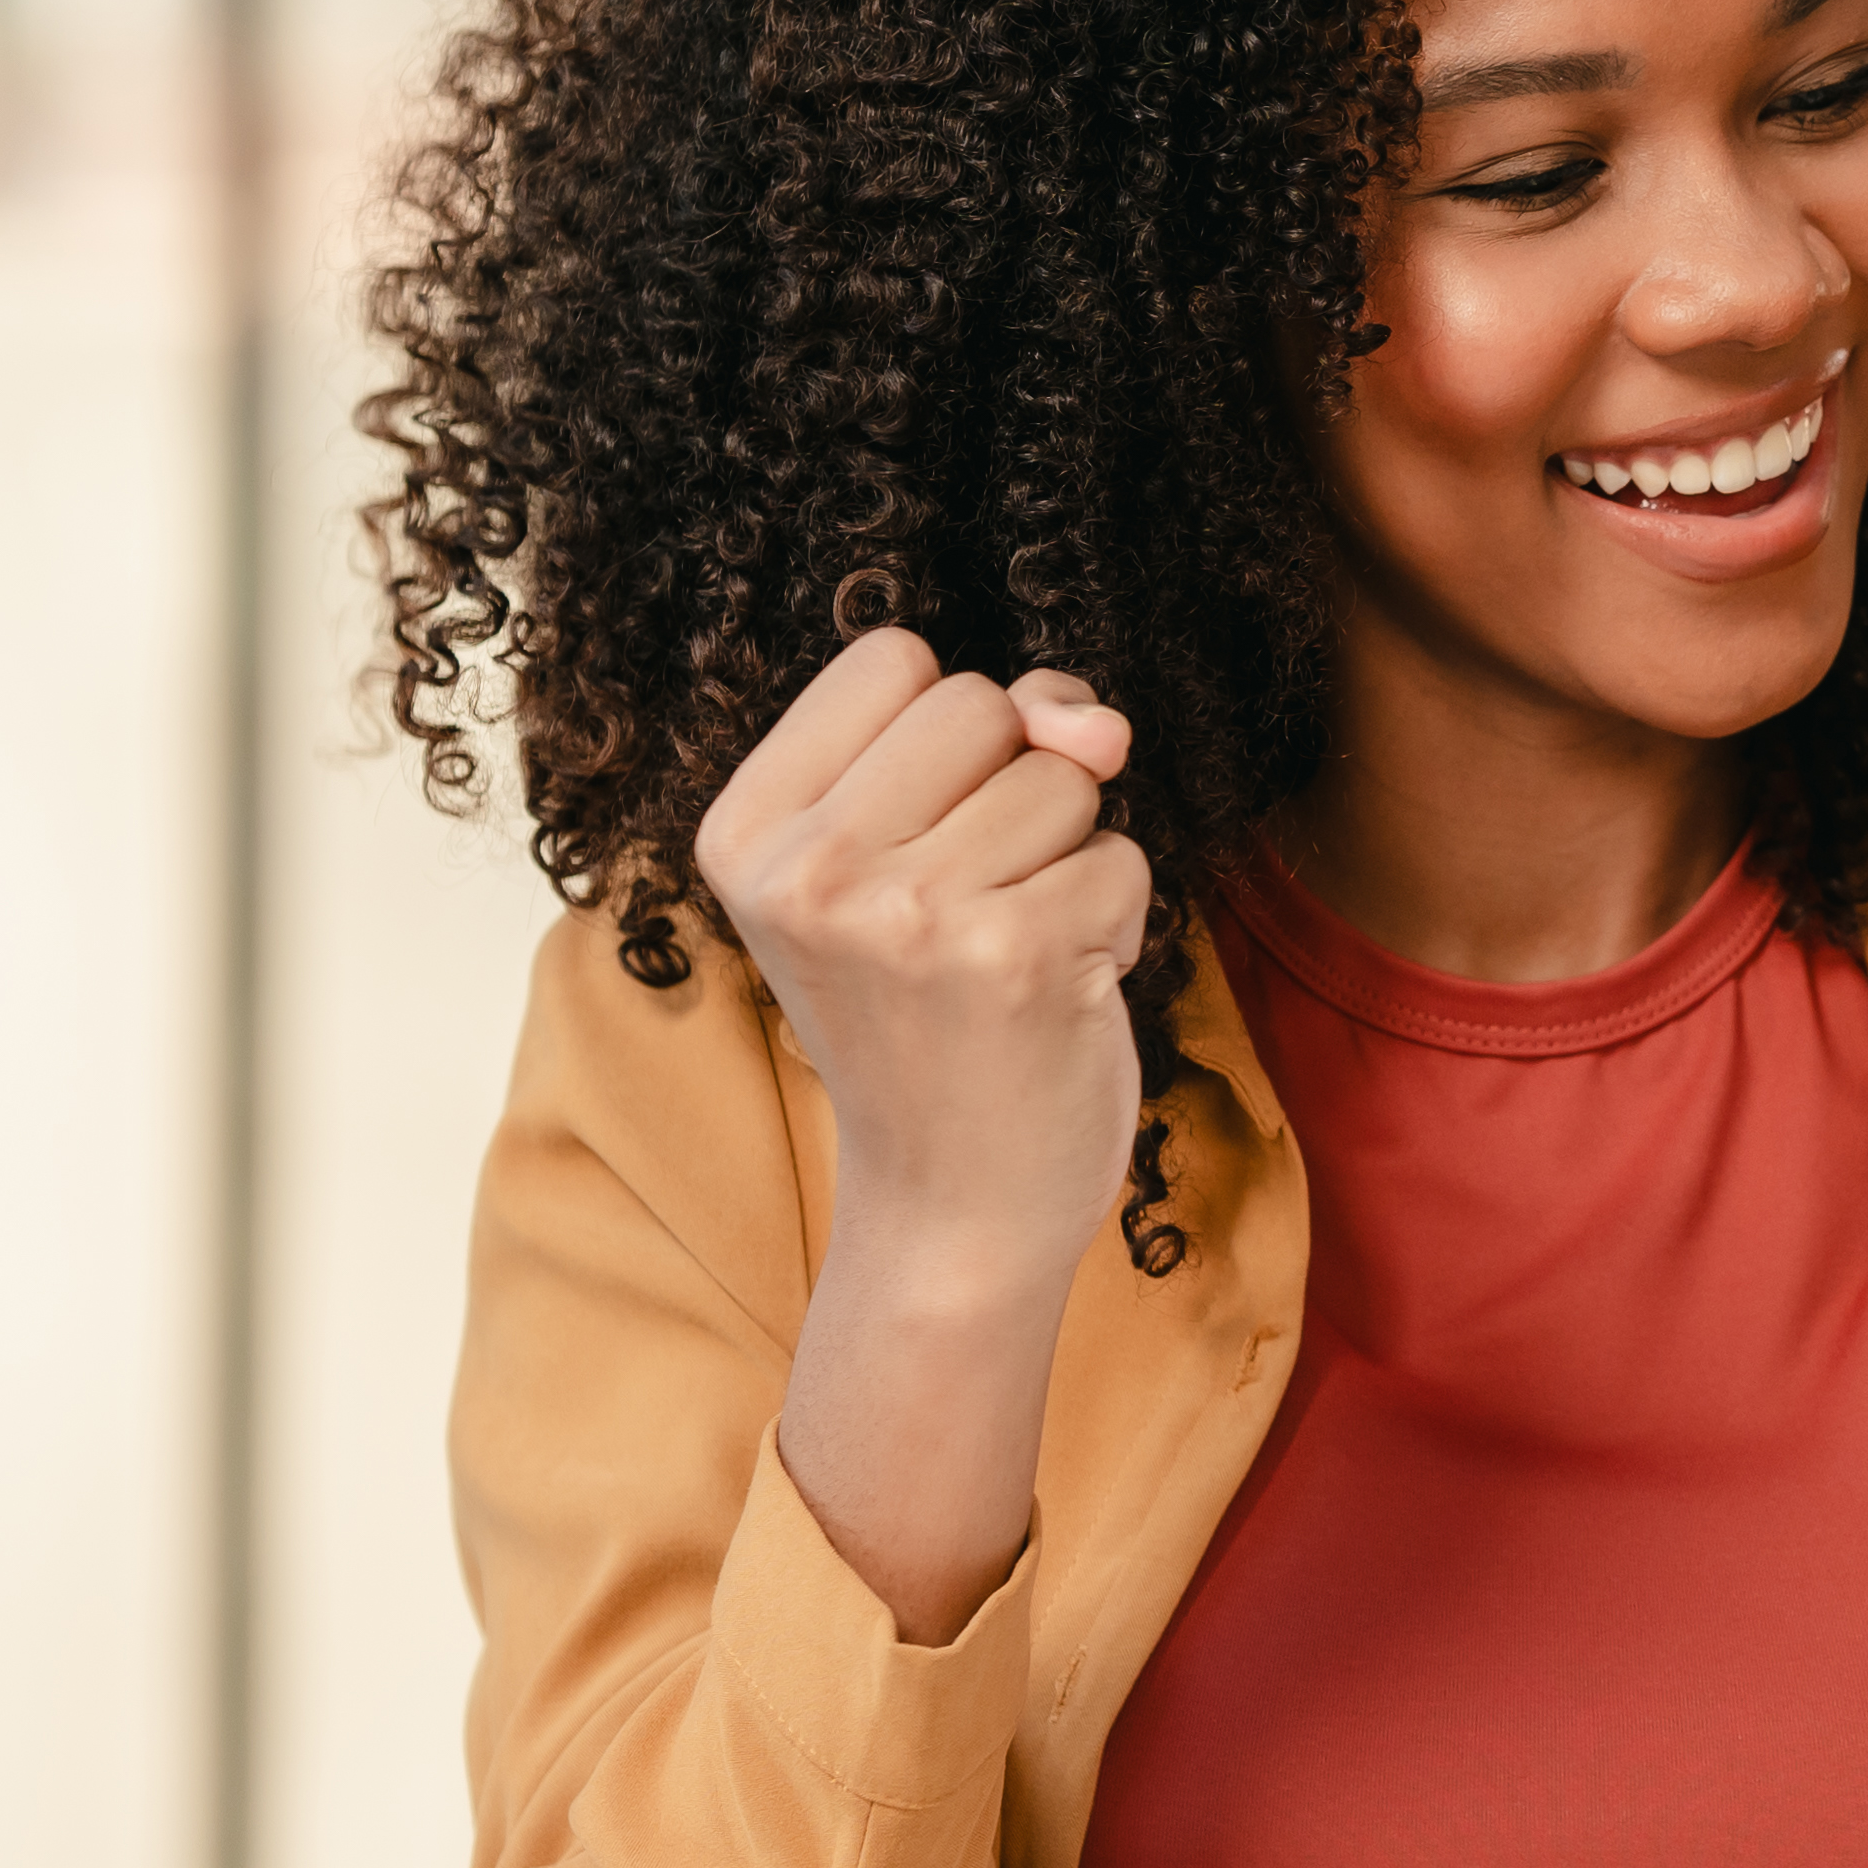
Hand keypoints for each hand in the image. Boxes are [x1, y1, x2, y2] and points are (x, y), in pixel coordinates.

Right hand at [694, 626, 1151, 1313]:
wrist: (951, 1209)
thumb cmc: (934, 1022)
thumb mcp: (909, 859)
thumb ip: (995, 736)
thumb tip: (1096, 724)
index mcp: (746, 831)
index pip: (894, 658)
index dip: (946, 737)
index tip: (915, 842)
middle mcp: (809, 869)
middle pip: (982, 703)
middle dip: (1013, 792)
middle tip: (969, 911)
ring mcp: (908, 914)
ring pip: (1064, 778)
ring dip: (1069, 862)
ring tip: (1009, 957)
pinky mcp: (1014, 957)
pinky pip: (1122, 858)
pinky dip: (1115, 922)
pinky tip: (1054, 993)